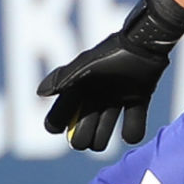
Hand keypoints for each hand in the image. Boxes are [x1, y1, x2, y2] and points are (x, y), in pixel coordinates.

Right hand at [38, 0, 183, 151]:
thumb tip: (40, 93)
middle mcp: (94, 97)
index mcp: (78, 89)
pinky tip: (130, 130)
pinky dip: (132, 132)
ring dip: (102, 139)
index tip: (61, 127)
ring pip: (103, 134)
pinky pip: (132, 129)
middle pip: (81, 132)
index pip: (59, 115)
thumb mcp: (86, 66)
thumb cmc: (112, 54)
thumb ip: (64, 78)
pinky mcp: (137, 101)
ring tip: (103, 136)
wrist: (144, 45)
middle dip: (82, 137)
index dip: (56, 123)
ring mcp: (115, 101)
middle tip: (88, 134)